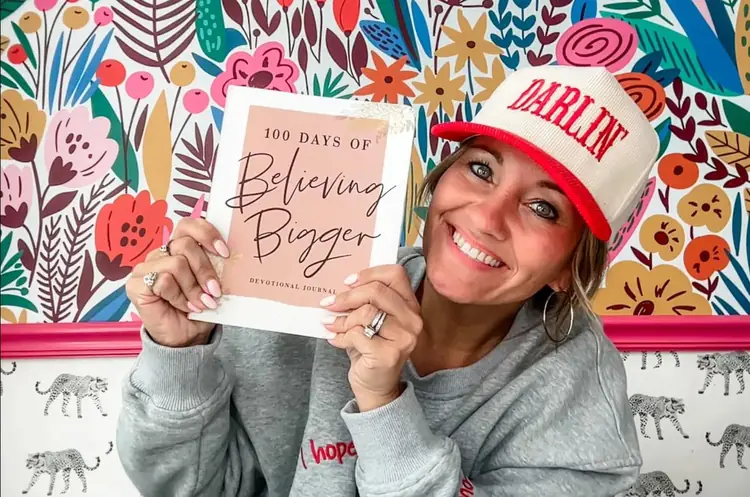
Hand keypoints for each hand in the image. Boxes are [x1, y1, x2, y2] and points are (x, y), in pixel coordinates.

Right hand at [126, 218, 229, 347]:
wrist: (186, 338)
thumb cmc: (200, 309)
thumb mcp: (212, 284)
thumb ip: (216, 266)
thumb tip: (230, 255)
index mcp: (178, 248)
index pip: (189, 225)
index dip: (207, 234)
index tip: (224, 252)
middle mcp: (161, 254)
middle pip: (186, 245)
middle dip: (205, 270)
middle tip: (215, 291)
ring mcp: (145, 268)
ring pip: (176, 263)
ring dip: (193, 288)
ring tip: (200, 304)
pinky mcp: (135, 284)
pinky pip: (163, 281)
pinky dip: (179, 296)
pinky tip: (183, 307)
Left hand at [321, 265, 422, 410]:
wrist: (376, 386)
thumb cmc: (371, 348)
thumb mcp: (373, 320)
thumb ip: (365, 301)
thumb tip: (340, 286)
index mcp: (410, 305)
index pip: (395, 274)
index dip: (369, 274)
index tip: (348, 282)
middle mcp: (412, 320)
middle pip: (376, 291)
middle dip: (347, 297)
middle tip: (329, 304)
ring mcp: (404, 338)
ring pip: (365, 313)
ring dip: (342, 319)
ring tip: (332, 325)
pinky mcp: (388, 354)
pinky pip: (357, 334)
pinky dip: (341, 336)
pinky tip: (336, 341)